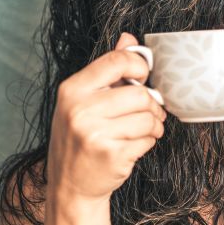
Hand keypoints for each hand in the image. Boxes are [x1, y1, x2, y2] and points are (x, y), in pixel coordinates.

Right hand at [46, 32, 167, 203]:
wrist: (70, 186)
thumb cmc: (81, 138)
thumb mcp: (84, 101)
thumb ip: (107, 69)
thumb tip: (128, 38)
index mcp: (72, 89)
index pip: (116, 61)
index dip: (139, 66)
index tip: (143, 78)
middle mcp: (79, 109)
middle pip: (140, 94)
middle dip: (151, 105)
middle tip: (148, 114)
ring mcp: (94, 133)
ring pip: (147, 118)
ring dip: (153, 126)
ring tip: (142, 132)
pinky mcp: (111, 155)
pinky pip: (147, 140)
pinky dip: (147, 144)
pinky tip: (131, 148)